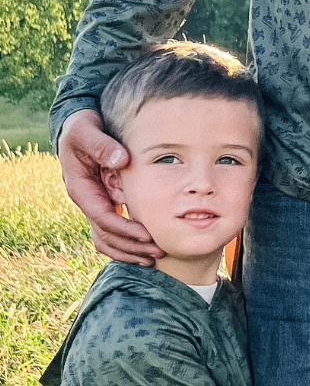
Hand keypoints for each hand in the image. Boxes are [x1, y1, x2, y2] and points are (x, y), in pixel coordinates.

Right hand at [58, 109, 163, 263]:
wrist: (77, 127)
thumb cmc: (81, 128)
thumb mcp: (86, 131)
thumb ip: (101, 145)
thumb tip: (121, 161)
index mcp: (80, 189)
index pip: (102, 218)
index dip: (124, 229)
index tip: (146, 235)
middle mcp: (87, 200)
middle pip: (107, 235)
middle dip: (131, 246)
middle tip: (157, 253)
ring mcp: (96, 202)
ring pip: (108, 238)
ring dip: (129, 250)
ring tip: (153, 258)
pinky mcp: (105, 200)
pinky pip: (114, 228)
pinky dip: (127, 241)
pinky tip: (145, 247)